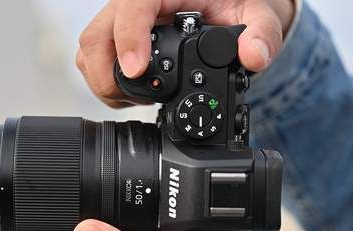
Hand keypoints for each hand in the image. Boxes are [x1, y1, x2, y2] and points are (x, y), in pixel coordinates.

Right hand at [76, 0, 294, 106]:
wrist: (228, 4)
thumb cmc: (236, 4)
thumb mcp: (258, 13)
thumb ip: (263, 33)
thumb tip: (254, 56)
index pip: (133, 7)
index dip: (129, 39)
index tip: (137, 70)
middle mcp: (137, 3)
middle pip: (98, 35)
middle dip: (109, 75)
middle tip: (140, 99)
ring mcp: (122, 21)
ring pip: (89, 50)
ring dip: (105, 83)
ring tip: (139, 99)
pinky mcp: (117, 38)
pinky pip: (94, 60)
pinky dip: (107, 83)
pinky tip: (135, 94)